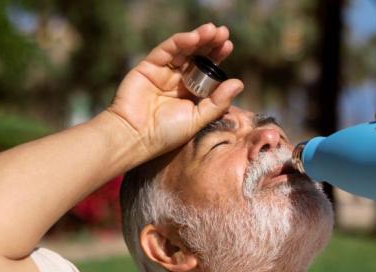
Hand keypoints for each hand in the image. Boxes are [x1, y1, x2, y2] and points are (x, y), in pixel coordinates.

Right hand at [108, 23, 243, 159]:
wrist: (136, 137)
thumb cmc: (166, 133)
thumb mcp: (197, 119)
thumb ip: (217, 102)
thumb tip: (239, 83)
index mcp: (190, 93)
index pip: (206, 70)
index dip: (216, 57)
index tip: (228, 46)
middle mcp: (177, 80)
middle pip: (196, 56)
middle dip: (210, 44)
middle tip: (223, 33)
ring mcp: (163, 72)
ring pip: (182, 50)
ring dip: (198, 38)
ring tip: (212, 31)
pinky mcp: (148, 67)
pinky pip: (165, 51)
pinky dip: (179, 42)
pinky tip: (193, 37)